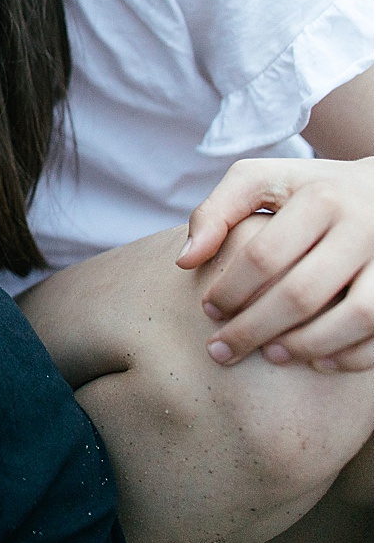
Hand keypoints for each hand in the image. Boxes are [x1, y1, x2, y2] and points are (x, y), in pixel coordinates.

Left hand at [179, 156, 373, 370]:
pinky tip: (318, 362)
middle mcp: (363, 229)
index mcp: (321, 199)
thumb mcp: (260, 180)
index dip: (230, 289)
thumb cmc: (308, 189)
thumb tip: (184, 261)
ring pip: (355, 318)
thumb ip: (216, 212)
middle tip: (222, 350)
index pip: (265, 255)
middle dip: (254, 328)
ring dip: (306, 345)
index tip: (208, 311)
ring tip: (270, 355)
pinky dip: (353, 356)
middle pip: (303, 292)